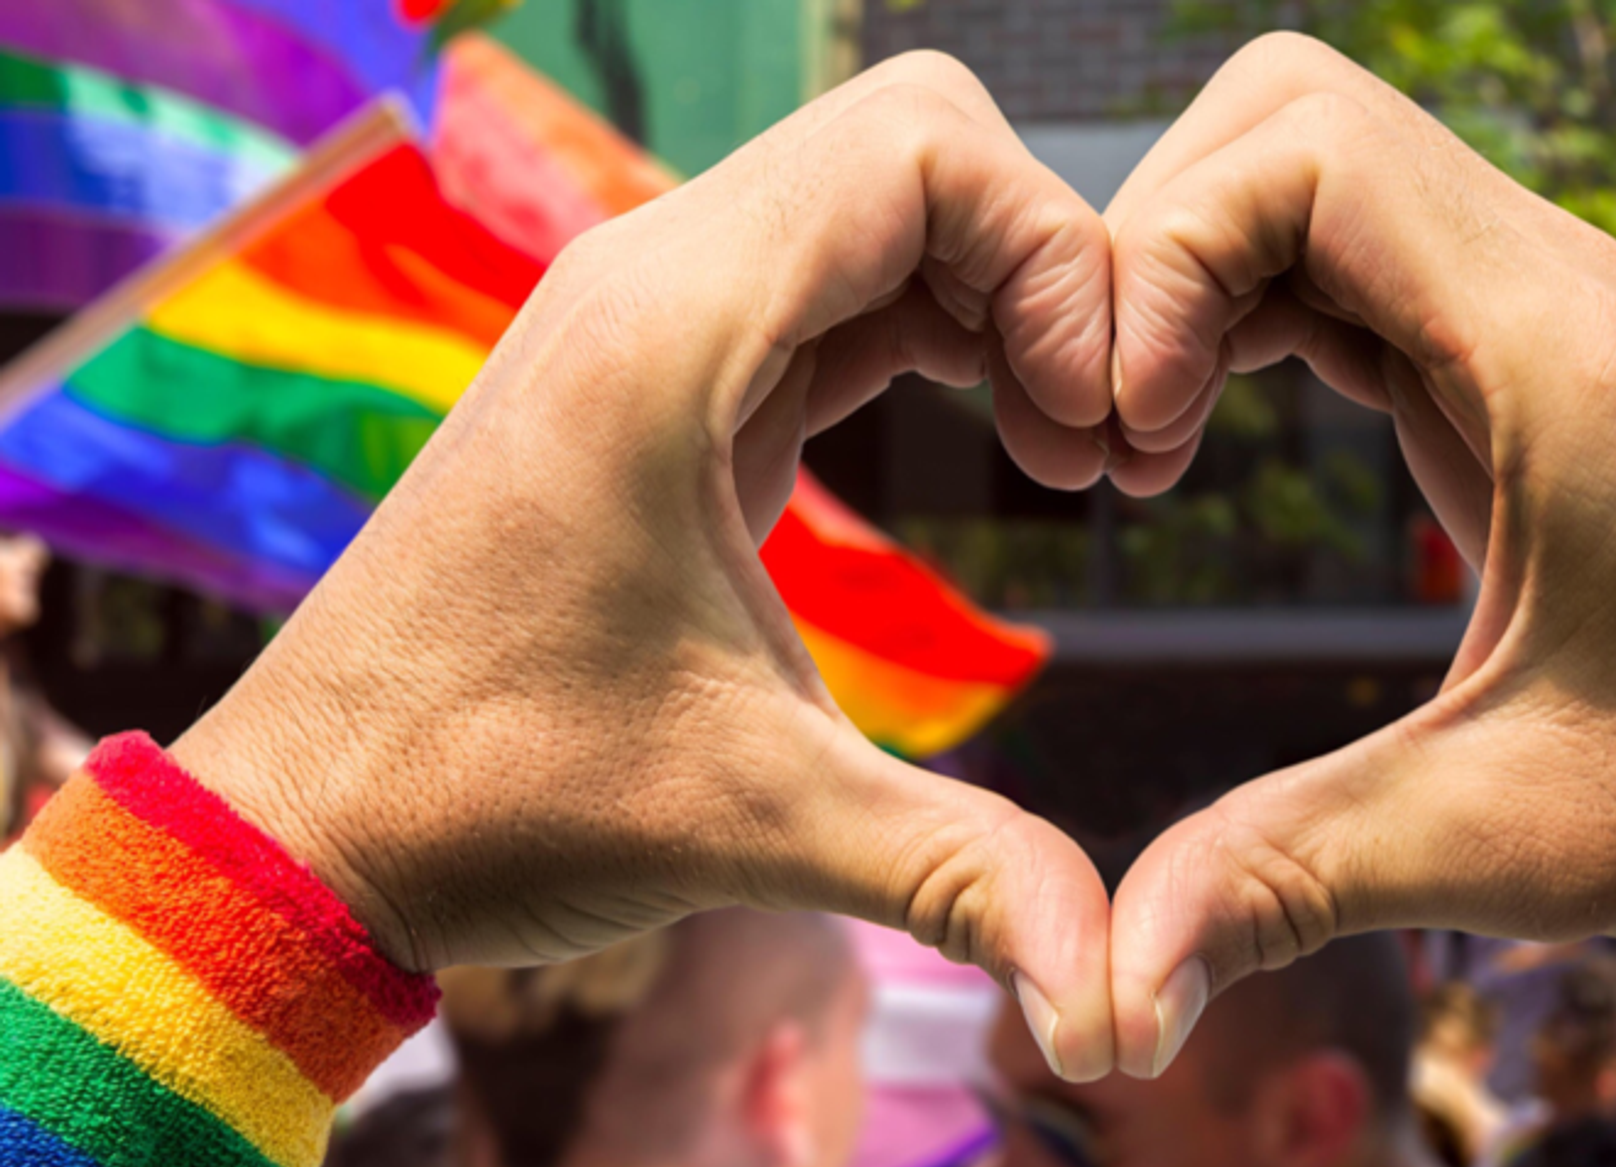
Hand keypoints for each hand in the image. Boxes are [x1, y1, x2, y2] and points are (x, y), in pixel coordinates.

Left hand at [174, 53, 1119, 1079]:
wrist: (318, 820)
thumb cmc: (491, 797)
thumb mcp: (755, 822)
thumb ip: (959, 876)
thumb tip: (1117, 994)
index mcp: (663, 333)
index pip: (922, 149)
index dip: (1057, 259)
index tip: (1090, 432)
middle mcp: (645, 283)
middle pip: (912, 141)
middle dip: (1042, 261)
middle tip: (1086, 432)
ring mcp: (642, 319)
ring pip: (872, 197)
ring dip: (992, 289)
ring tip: (1054, 443)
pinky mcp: (652, 376)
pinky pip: (827, 276)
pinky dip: (932, 319)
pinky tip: (980, 425)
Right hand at [1102, 33, 1615, 1077]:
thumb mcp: (1509, 838)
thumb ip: (1289, 881)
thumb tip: (1105, 998)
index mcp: (1544, 354)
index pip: (1302, 153)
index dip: (1164, 260)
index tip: (1131, 437)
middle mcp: (1532, 286)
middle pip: (1278, 120)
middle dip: (1150, 250)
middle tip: (1118, 431)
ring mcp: (1512, 305)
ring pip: (1292, 170)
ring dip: (1179, 279)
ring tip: (1142, 440)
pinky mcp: (1488, 349)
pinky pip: (1320, 254)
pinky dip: (1224, 313)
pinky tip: (1196, 437)